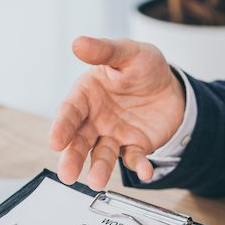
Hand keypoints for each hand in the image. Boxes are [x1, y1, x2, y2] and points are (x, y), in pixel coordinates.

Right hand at [49, 36, 186, 189]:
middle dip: (72, 158)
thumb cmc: (142, 66)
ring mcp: (113, 135)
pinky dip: (139, 167)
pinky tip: (145, 172)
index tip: (55, 142)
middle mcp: (94, 119)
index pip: (70, 112)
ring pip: (102, 155)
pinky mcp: (134, 146)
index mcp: (86, 94)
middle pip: (79, 141)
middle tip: (67, 175)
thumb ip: (104, 51)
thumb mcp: (127, 52)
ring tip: (96, 182)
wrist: (170, 85)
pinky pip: (134, 158)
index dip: (61, 127)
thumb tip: (77, 43)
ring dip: (99, 169)